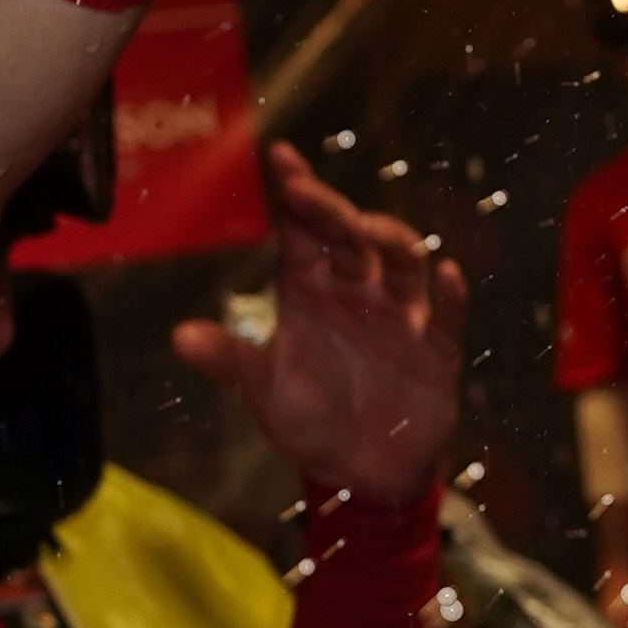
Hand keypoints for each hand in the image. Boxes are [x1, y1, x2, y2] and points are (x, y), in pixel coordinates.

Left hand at [172, 143, 463, 507]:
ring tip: (368, 233)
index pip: (303, 231)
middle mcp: (358, 292)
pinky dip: (449, 294)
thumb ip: (230, 360)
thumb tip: (179, 337)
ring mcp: (401, 315)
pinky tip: (446, 275)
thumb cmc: (309, 422)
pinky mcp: (436, 345)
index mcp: (312, 292)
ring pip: (403, 261)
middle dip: (333, 211)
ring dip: (388, 240)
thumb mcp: (263, 391)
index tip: (281, 156)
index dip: (296, 193)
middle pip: (352, 235)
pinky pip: (447, 313)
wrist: (363, 471)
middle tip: (309, 194)